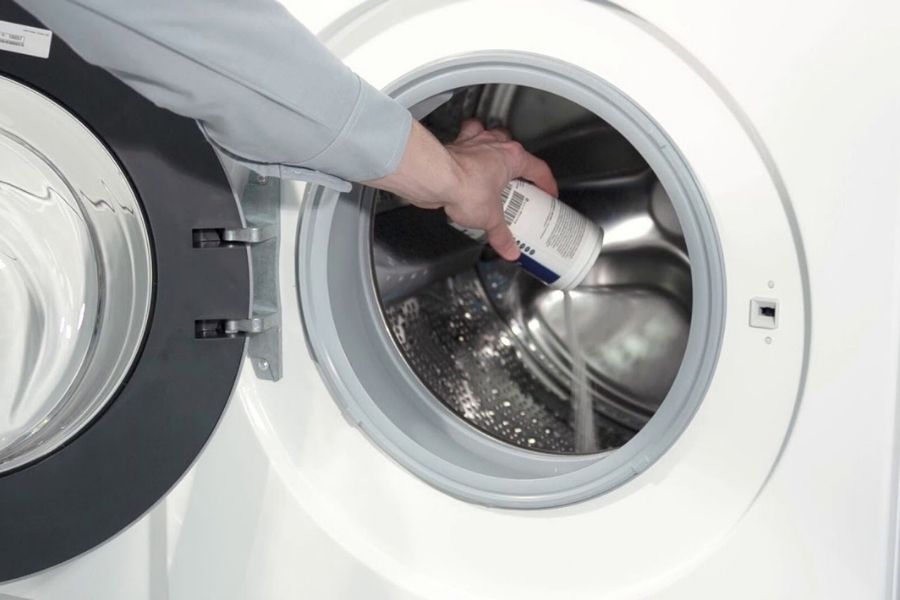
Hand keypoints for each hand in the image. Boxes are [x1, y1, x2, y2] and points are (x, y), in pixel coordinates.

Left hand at [365, 118, 557, 259]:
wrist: (434, 177)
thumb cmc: (464, 187)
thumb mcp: (489, 218)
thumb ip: (501, 235)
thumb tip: (510, 248)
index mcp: (512, 157)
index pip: (538, 169)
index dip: (546, 183)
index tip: (548, 192)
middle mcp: (495, 144)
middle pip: (515, 152)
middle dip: (518, 167)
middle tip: (517, 185)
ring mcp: (475, 142)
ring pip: (492, 138)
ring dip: (495, 149)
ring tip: (495, 168)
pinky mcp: (456, 145)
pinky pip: (467, 140)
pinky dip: (469, 145)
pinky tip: (468, 156)